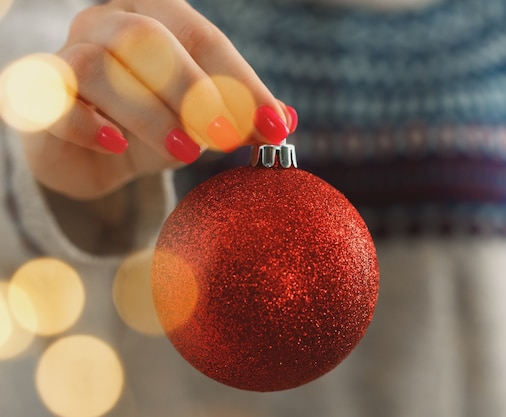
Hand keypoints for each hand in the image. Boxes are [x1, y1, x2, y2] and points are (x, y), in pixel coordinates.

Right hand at [17, 0, 295, 199]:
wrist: (91, 152)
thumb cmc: (151, 126)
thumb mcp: (199, 121)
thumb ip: (236, 116)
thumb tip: (285, 120)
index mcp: (155, 17)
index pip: (203, 39)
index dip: (242, 82)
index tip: (275, 126)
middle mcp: (107, 24)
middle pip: (147, 38)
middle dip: (194, 90)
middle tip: (227, 136)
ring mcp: (67, 54)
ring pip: (99, 65)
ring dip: (149, 112)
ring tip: (185, 151)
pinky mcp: (40, 95)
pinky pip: (55, 100)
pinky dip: (88, 124)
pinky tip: (117, 147)